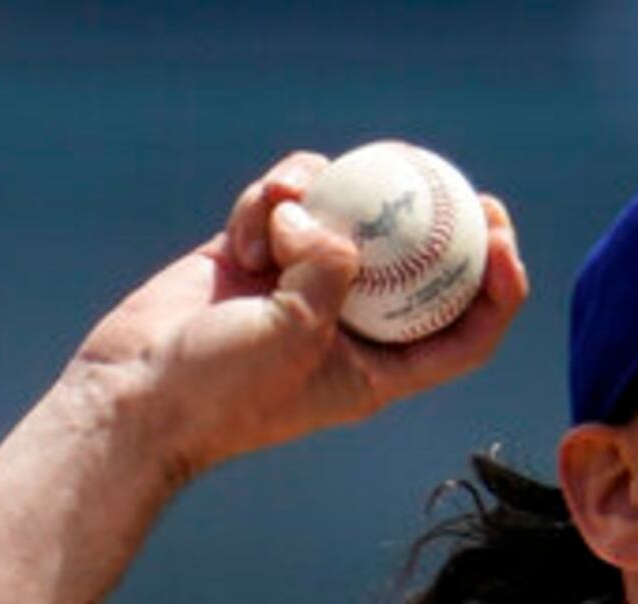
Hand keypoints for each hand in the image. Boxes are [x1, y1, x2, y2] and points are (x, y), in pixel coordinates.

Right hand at [71, 150, 531, 481]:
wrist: (136, 392)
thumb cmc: (220, 390)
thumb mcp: (293, 337)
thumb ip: (328, 274)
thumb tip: (327, 221)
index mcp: (379, 369)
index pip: (462, 335)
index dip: (496, 291)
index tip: (501, 242)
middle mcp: (349, 325)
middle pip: (415, 265)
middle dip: (437, 219)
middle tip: (448, 177)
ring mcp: (304, 286)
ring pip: (344, 217)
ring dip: (321, 196)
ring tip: (282, 208)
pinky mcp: (259, 254)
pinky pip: (287, 202)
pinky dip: (270, 200)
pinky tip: (250, 221)